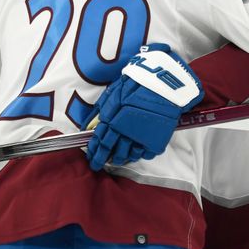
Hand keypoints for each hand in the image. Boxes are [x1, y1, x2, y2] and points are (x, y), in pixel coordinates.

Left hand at [82, 43, 202, 170]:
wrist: (161, 83)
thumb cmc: (134, 84)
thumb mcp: (112, 95)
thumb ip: (99, 113)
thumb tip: (88, 127)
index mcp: (112, 121)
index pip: (99, 142)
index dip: (94, 152)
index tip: (91, 158)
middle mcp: (124, 133)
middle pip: (112, 152)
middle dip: (103, 159)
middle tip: (99, 164)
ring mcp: (140, 138)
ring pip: (128, 155)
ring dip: (121, 158)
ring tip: (118, 158)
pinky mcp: (155, 141)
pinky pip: (145, 154)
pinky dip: (139, 154)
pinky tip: (136, 151)